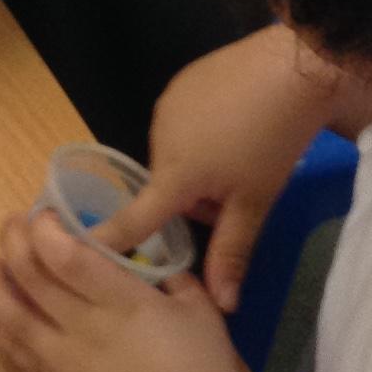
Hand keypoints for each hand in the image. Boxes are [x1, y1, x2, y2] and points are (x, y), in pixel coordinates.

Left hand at [0, 207, 264, 371]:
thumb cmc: (207, 370)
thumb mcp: (201, 308)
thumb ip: (172, 278)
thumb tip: (151, 266)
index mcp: (125, 302)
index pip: (69, 257)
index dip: (45, 231)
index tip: (43, 214)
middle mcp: (87, 328)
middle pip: (34, 279)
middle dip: (14, 244)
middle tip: (11, 225)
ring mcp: (69, 363)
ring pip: (16, 318)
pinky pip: (21, 358)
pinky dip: (2, 333)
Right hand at [97, 27, 349, 313]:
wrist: (294, 65)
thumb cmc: (273, 140)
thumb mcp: (256, 202)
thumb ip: (232, 253)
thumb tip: (223, 307)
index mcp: (172, 175)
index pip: (130, 221)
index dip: (104, 242)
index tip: (77, 257)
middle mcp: (158, 138)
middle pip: (166, 187)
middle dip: (193, 199)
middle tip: (237, 194)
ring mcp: (168, 104)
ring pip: (176, 154)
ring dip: (198, 165)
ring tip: (243, 152)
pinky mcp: (183, 81)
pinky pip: (183, 120)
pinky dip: (202, 129)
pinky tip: (236, 119)